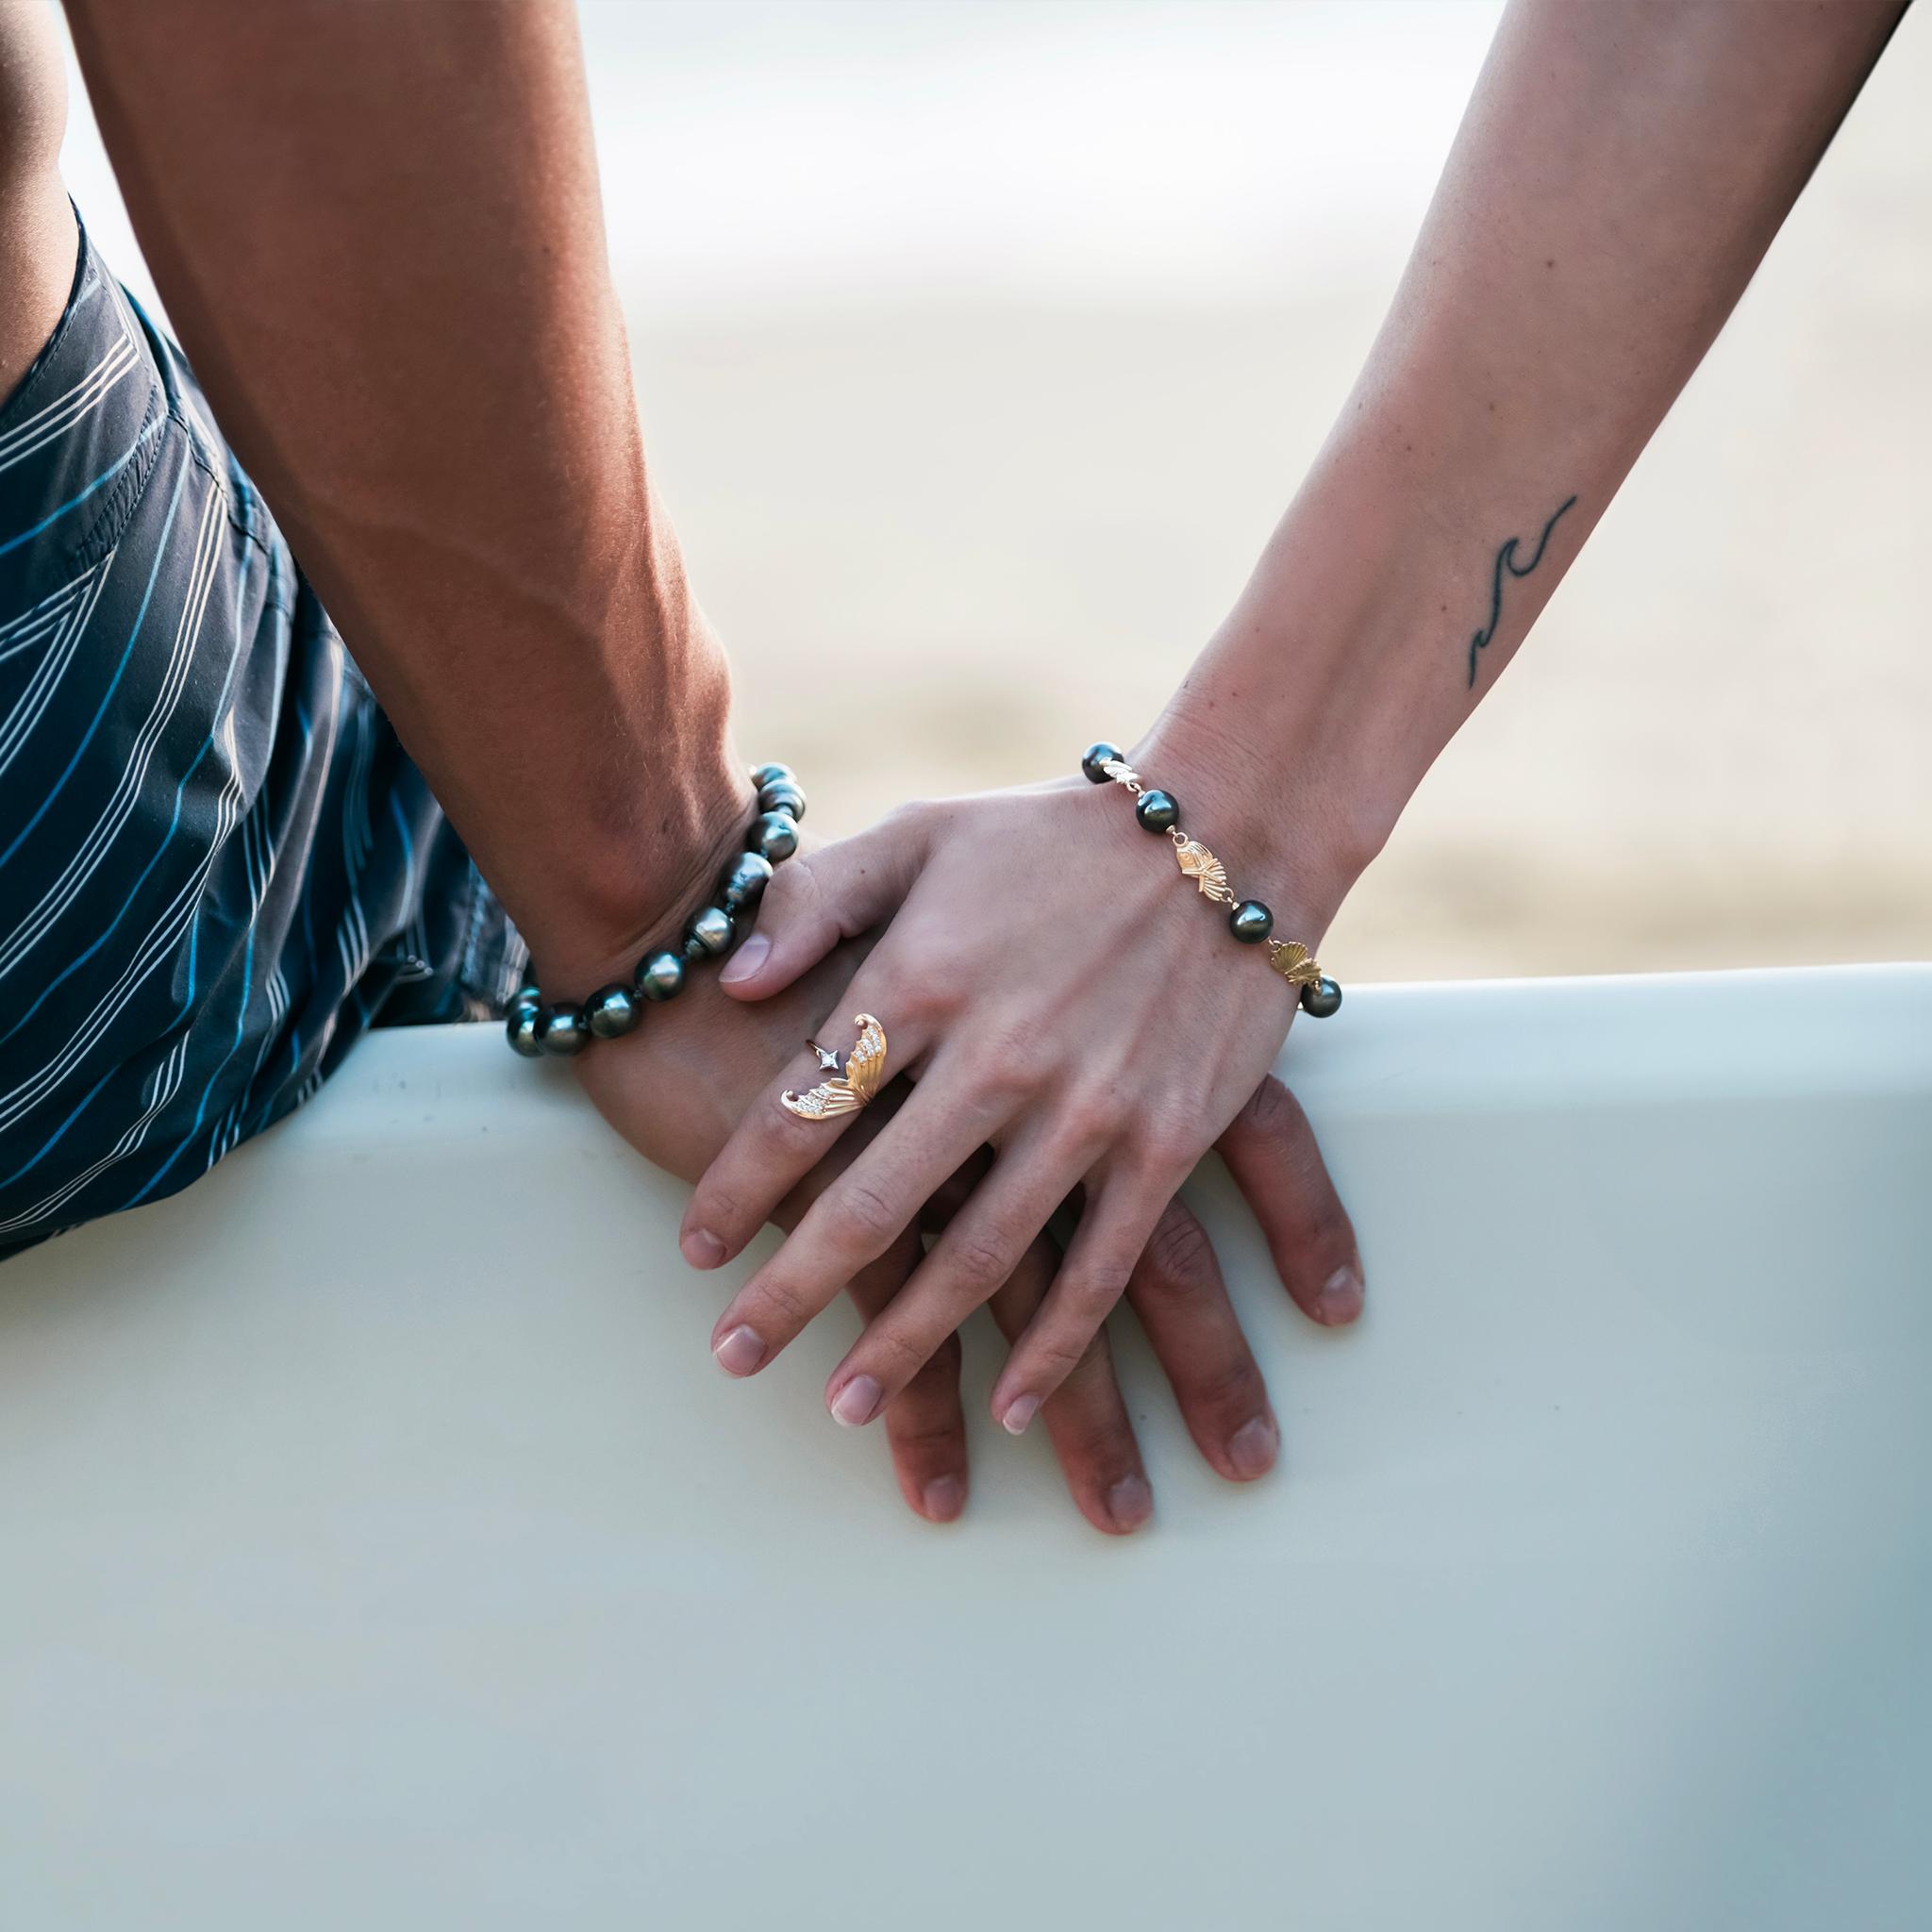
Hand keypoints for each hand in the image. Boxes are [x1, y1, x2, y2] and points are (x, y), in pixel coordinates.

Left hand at [679, 771, 1355, 1437]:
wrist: (1227, 832)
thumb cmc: (1055, 835)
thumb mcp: (921, 834)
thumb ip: (816, 900)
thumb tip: (728, 982)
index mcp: (922, 975)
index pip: (803, 1106)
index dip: (737, 1187)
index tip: (693, 1252)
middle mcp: (997, 1054)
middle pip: (874, 1204)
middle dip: (793, 1293)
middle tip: (733, 1357)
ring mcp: (1087, 1107)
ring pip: (982, 1258)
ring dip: (909, 1343)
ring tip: (844, 1404)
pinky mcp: (1166, 1142)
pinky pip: (1103, 1268)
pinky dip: (1057, 1348)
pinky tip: (1013, 1408)